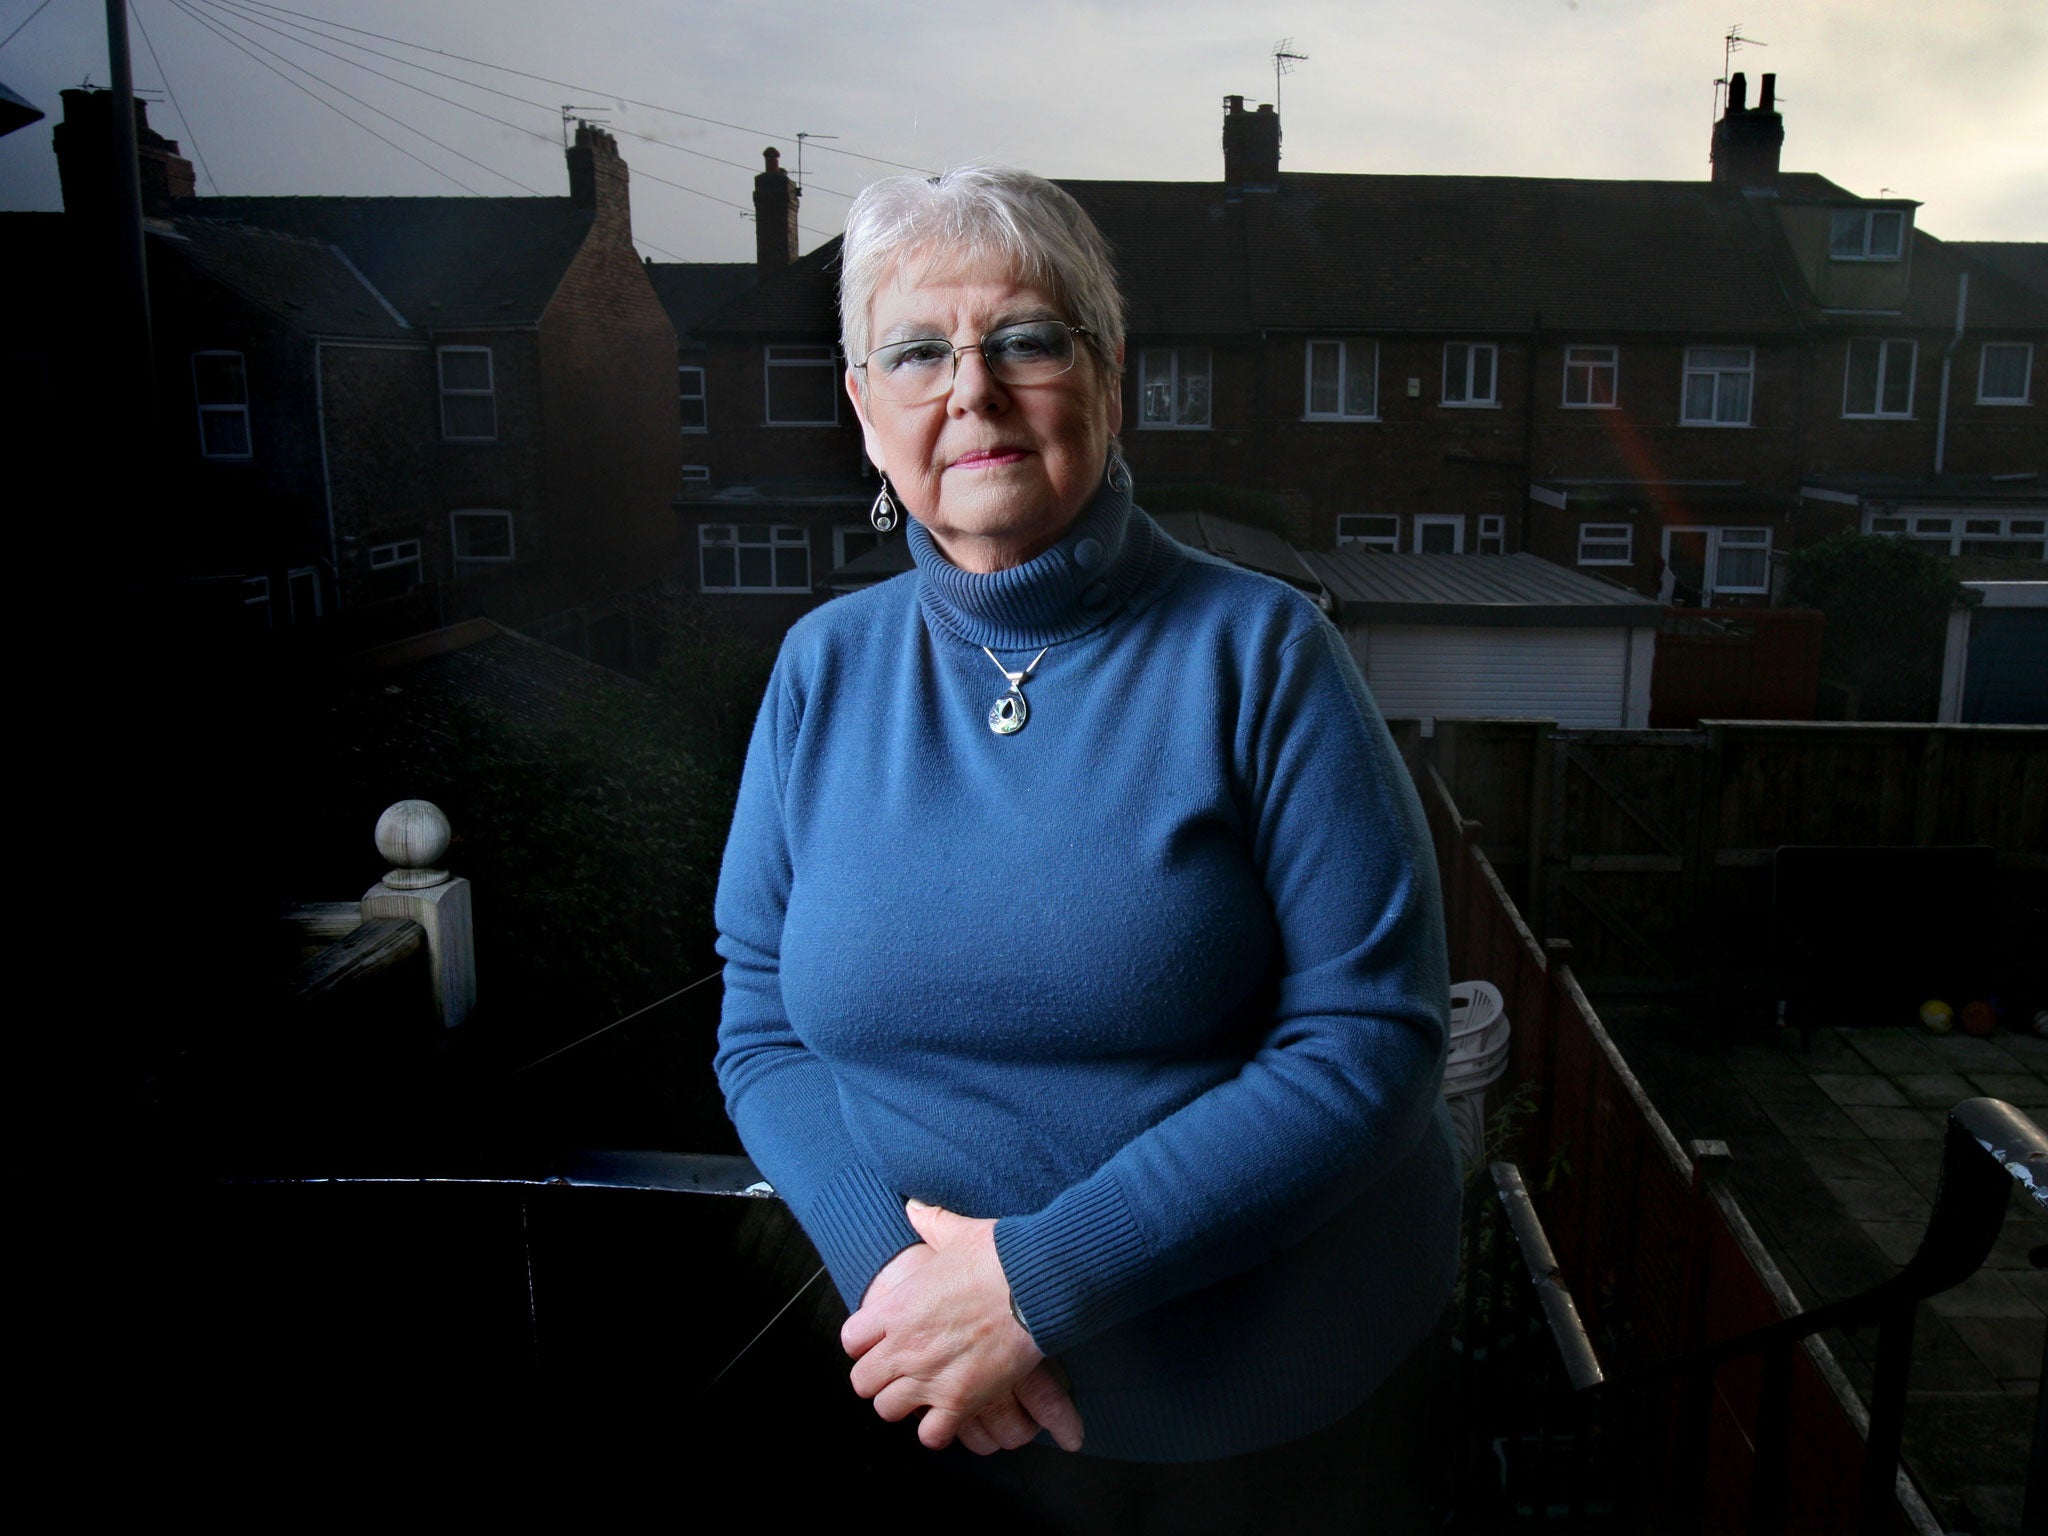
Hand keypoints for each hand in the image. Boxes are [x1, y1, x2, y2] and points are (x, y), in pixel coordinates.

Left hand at [842, 1201, 1082, 1452]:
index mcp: (895, 1308)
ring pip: (889, 1410)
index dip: (864, 1340)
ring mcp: (929, 1378)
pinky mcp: (961, 1401)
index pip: (850, 1340)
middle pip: (862, 1382)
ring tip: (925, 1390)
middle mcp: (903, 1347)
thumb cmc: (998, 1256)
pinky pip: (931, 1435)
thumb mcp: (956, 1232)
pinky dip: (938, 1429)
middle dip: (879, 1376)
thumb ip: (930, 1222)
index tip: (882, 1338)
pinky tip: (950, 1412)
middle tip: (902, 1367)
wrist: (1035, 1283)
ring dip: (905, 1402)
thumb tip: (916, 1207)